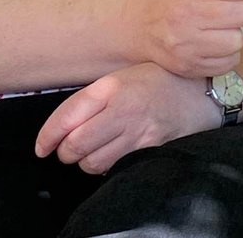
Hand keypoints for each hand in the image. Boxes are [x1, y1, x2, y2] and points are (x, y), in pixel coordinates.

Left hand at [34, 62, 219, 174]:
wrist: (201, 89)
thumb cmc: (158, 79)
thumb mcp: (123, 74)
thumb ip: (95, 96)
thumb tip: (64, 122)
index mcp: (111, 86)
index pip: (68, 115)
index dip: (48, 136)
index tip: (41, 148)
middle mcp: (122, 109)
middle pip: (76, 144)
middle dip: (65, 152)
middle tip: (67, 149)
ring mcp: (138, 132)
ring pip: (94, 163)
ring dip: (85, 162)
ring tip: (90, 152)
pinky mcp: (151, 149)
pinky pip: (117, 168)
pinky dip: (107, 167)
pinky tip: (111, 156)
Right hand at [127, 0, 242, 77]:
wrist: (139, 24)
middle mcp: (186, 15)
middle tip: (237, 3)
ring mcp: (187, 44)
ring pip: (238, 40)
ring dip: (236, 30)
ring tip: (223, 23)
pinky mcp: (191, 67)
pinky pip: (230, 61)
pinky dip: (228, 51)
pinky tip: (214, 39)